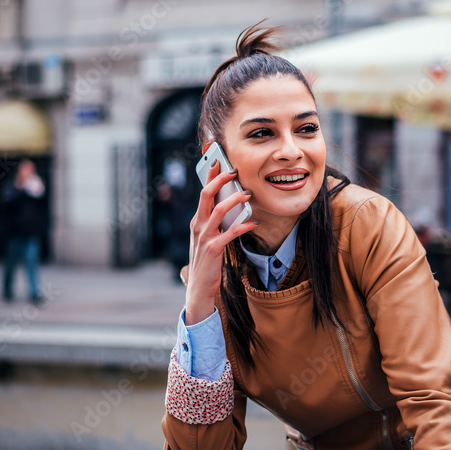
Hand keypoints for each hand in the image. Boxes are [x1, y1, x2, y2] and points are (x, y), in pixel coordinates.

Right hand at [184, 161, 258, 324]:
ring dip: (234, 200)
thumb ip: (215, 223)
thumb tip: (231, 205)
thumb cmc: (206, 262)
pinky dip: (243, 226)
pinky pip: (230, 233)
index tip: (218, 161)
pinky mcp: (213, 249)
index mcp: (196, 221)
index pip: (202, 193)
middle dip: (220, 180)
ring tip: (248, 194)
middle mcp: (198, 226)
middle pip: (206, 195)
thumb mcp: (208, 238)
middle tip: (235, 171)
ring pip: (218, 210)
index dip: (209, 176)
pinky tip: (254, 223)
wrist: (198, 288)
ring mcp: (204, 237)